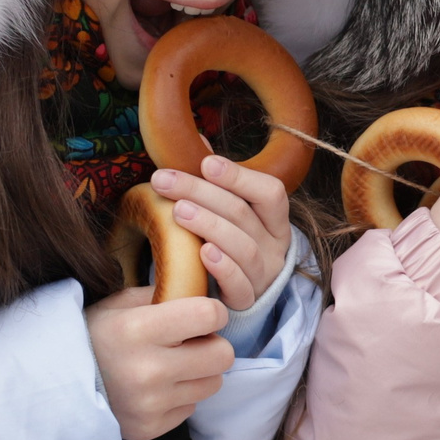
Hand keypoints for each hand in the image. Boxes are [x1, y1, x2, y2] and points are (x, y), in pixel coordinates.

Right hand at [84, 283, 234, 439]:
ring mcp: (150, 404)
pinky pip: (191, 408)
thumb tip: (202, 292)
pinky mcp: (150, 428)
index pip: (208, 315)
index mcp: (138, 330)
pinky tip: (156, 389)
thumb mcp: (118, 304)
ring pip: (213, 384)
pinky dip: (180, 397)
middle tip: (193, 343)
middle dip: (212, 345)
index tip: (205, 315)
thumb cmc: (93, 336)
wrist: (55, 386)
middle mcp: (147, 370)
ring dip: (200, 373)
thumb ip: (162, 295)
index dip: (214, 312)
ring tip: (173, 366)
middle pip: (222, 355)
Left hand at [152, 154, 291, 311]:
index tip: (206, 162)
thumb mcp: (230, 212)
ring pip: (243, 248)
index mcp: (274, 219)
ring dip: (209, 225)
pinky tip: (201, 252)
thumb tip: (197, 138)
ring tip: (178, 211)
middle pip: (244, 215)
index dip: (239, 176)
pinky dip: (222, 268)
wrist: (239, 293)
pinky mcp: (248, 300)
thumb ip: (215, 180)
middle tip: (164, 180)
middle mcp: (275, 245)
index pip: (270, 192)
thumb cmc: (231, 243)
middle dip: (202, 193)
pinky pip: (240, 286)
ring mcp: (264, 274)